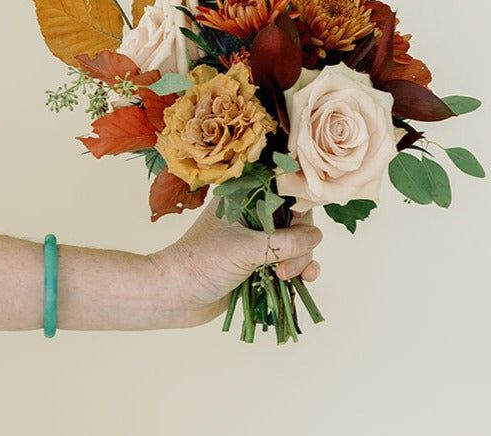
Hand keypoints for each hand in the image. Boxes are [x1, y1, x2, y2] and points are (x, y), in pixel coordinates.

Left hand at [149, 198, 322, 327]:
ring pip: (296, 244)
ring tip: (287, 276)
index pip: (284, 193)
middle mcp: (254, 217)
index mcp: (245, 199)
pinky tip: (304, 281)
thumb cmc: (202, 263)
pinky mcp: (260, 266)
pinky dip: (300, 271)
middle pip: (296, 221)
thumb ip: (285, 242)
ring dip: (301, 260)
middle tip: (286, 265)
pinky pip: (290, 263)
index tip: (306, 226)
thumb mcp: (246, 248)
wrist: (174, 297)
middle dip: (300, 243)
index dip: (300, 206)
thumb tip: (317, 237)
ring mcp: (258, 242)